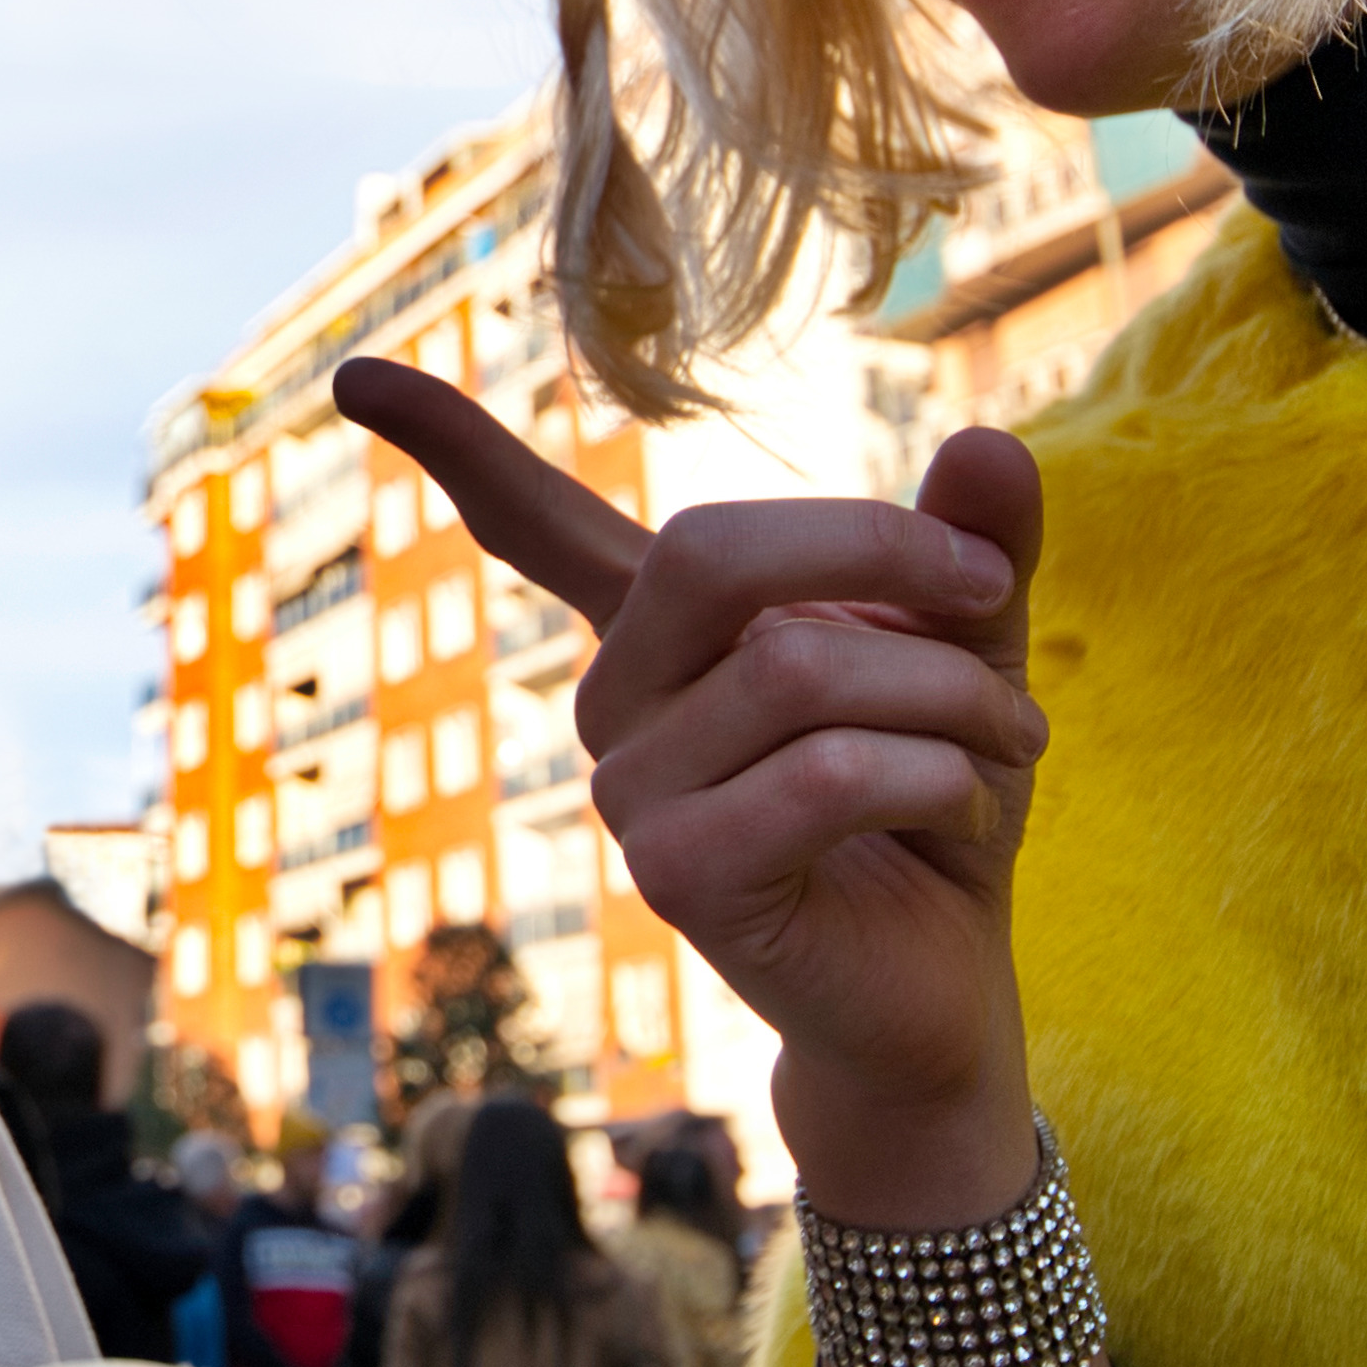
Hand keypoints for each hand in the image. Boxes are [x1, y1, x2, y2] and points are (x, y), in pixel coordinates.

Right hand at [336, 360, 1048, 1230]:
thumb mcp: (971, 650)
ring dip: (949, 689)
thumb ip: (974, 547)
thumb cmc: (940, 805)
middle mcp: (616, 702)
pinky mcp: (678, 881)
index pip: (536, 526)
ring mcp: (631, 794)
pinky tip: (964, 805)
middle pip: (709, 552)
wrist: (946, 991)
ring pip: (797, 667)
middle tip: (988, 586)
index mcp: (662, 634)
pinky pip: (817, 776)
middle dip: (878, 548)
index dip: (451, 445)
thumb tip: (995, 441)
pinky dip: (932, 772)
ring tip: (1011, 738)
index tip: (355, 375)